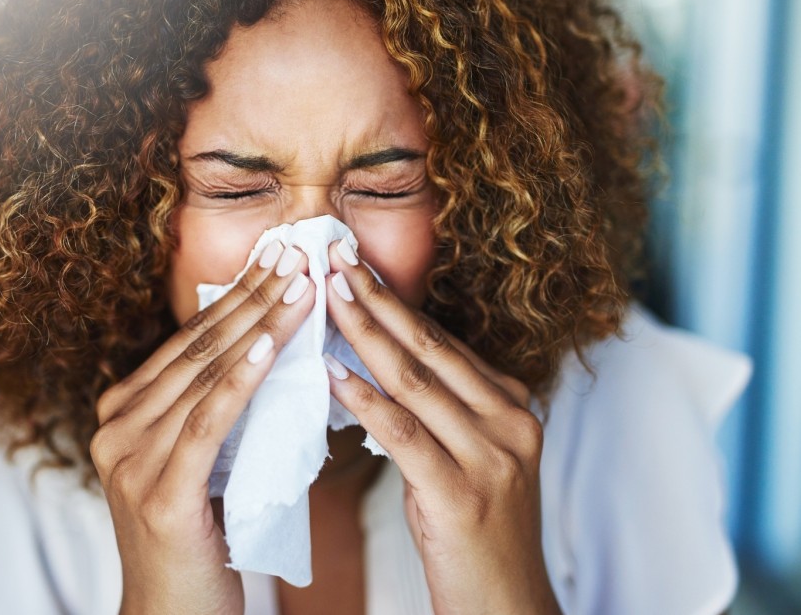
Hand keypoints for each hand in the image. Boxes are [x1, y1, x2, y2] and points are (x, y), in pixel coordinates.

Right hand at [90, 242, 314, 614]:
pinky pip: (207, 422)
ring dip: (259, 325)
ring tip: (300, 287)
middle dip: (253, 296)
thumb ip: (212, 406)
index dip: (236, 294)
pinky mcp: (159, 494)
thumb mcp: (199, 457)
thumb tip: (265, 344)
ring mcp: (130, 460)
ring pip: (205, 375)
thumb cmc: (195, 534)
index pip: (189, 340)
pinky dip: (241, 380)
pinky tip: (271, 346)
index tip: (278, 258)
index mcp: (123, 412)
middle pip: (197, 347)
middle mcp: (116, 427)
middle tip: (296, 254)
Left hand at [323, 240, 561, 614]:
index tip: (356, 266)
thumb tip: (377, 359)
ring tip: (327, 294)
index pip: (445, 341)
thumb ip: (437, 407)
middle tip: (337, 257)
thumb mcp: (466, 455)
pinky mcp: (460, 493)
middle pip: (431, 347)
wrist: (507, 606)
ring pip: (415, 380)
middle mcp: (509, 420)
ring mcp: (490, 456)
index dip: (397, 301)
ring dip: (365, 332)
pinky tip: (331, 371)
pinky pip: (403, 433)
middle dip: (378, 298)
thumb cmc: (476, 530)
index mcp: (510, 405)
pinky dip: (364, 398)